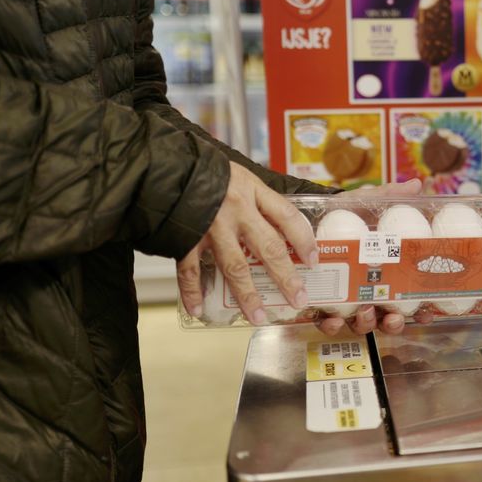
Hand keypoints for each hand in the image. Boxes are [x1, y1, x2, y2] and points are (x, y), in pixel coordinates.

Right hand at [177, 161, 314, 325]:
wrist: (167, 165)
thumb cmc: (208, 171)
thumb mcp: (242, 176)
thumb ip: (260, 199)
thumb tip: (284, 225)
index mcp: (253, 191)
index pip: (287, 217)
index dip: (304, 240)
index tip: (314, 260)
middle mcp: (236, 210)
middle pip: (268, 248)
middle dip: (285, 277)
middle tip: (299, 299)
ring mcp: (210, 227)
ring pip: (234, 267)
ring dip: (247, 295)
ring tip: (259, 316)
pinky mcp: (185, 238)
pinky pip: (190, 270)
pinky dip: (192, 292)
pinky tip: (199, 309)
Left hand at [316, 179, 434, 335]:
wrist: (306, 218)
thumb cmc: (343, 215)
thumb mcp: (365, 203)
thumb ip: (389, 196)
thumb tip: (417, 184)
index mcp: (386, 273)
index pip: (409, 298)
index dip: (422, 310)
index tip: (427, 311)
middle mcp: (368, 291)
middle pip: (387, 317)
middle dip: (393, 323)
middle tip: (392, 316)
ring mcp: (345, 301)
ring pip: (361, 324)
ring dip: (366, 324)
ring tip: (364, 312)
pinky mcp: (320, 304)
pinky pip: (328, 323)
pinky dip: (332, 326)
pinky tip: (333, 319)